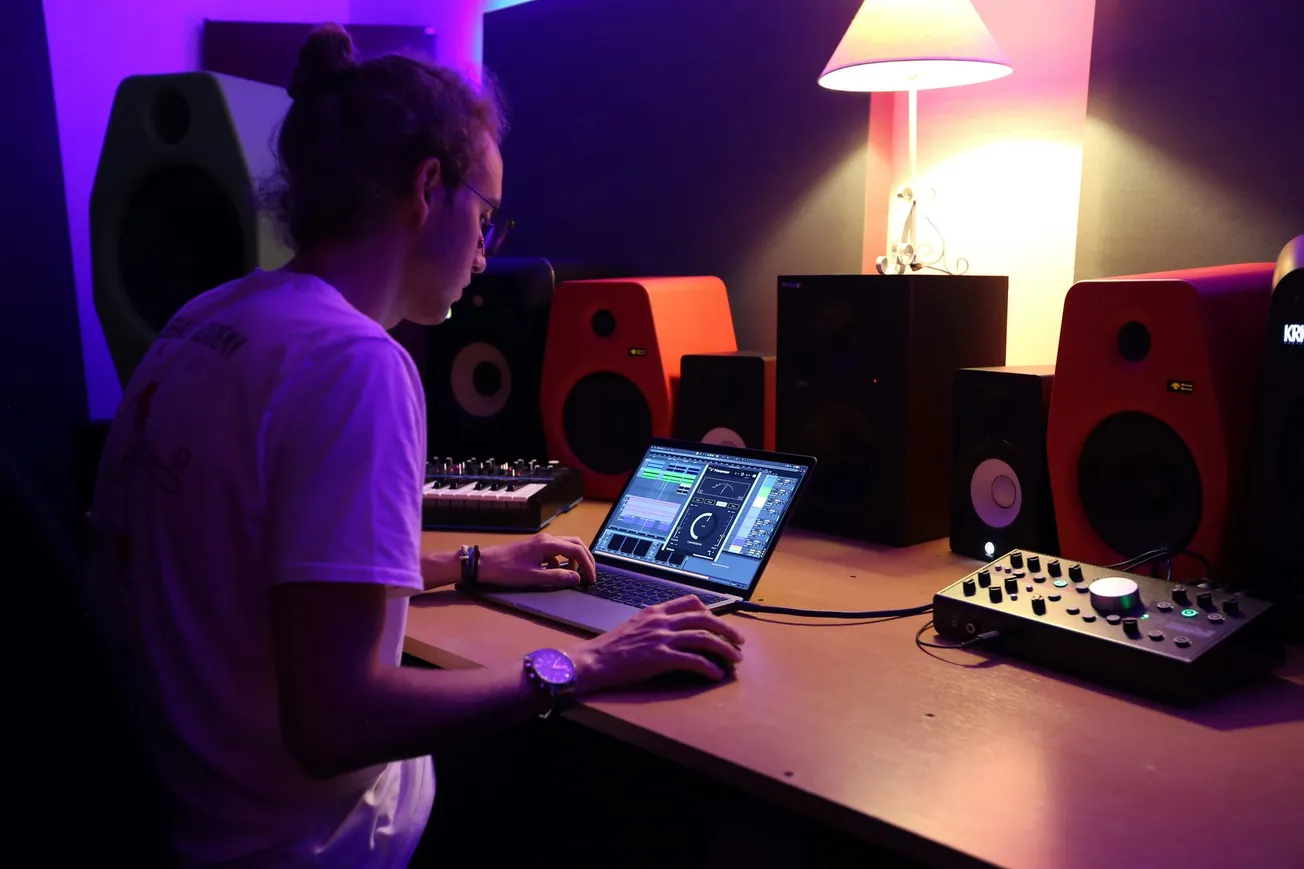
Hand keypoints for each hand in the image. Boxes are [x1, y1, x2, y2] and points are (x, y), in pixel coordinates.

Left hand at [476, 535, 596, 589]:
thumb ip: (557, 578)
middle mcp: (547, 539)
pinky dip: (561, 562)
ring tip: (573, 576)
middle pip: (575, 544)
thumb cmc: (506, 571)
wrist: (483, 564)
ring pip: (566, 547)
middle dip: (586, 559)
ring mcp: (540, 543)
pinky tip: (554, 574)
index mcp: (548, 544)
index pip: (577, 550)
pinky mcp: (534, 548)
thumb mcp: (534, 578)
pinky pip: (555, 552)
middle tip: (590, 574)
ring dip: (574, 560)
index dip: (588, 565)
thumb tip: (577, 578)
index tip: (591, 579)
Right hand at [570, 596, 745, 692]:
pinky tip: (715, 674)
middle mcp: (661, 621)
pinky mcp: (660, 657)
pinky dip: (708, 667)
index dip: (711, 612)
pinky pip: (693, 660)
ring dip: (724, 648)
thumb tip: (676, 632)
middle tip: (739, 641)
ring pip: (703, 637)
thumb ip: (656, 624)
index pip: (691, 602)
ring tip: (735, 658)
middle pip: (704, 618)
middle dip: (726, 630)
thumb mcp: (635, 626)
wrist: (594, 660)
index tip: (721, 622)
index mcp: (656, 611)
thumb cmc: (612, 647)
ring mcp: (661, 638)